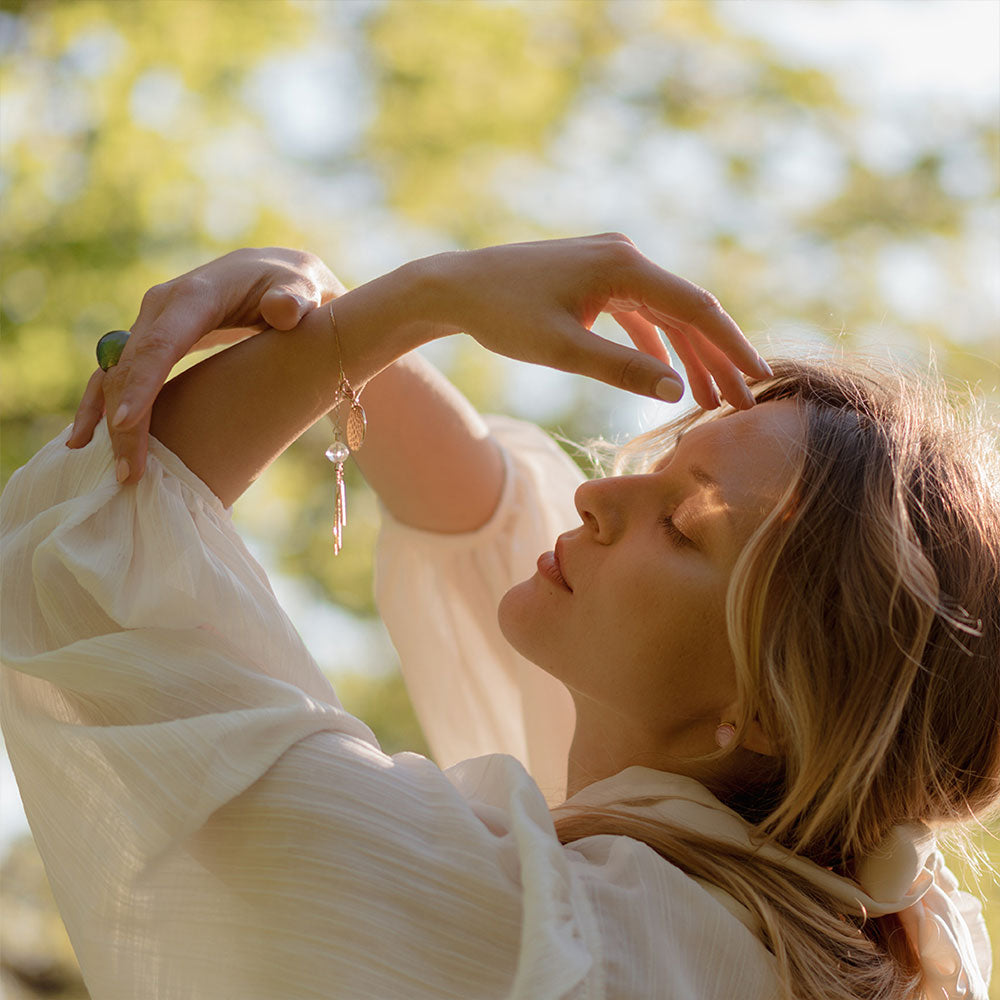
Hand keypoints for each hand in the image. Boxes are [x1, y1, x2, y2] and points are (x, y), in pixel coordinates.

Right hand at [67, 247, 343, 482]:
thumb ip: (294, 300)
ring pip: (116, 375)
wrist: (275, 276)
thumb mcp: (301, 289)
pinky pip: (119, 377)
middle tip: (130, 472)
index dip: (142, 383)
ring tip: (115, 469)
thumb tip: (282, 309)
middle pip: (131, 367)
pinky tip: (87, 442)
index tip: (125, 423)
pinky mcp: (152, 343)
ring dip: (107, 421)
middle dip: (125, 421)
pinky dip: (102, 407)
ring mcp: (152, 325)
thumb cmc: (292, 286)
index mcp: (196, 296)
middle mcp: (163, 307)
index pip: (161, 343)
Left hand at [425, 233, 769, 406]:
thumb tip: (678, 390)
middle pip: (687, 311)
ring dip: (686, 355)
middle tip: (740, 405)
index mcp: (624, 267)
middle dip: (715, 359)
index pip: (696, 309)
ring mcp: (610, 263)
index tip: (759, 382)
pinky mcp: (595, 276)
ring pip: (665, 314)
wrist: (454, 288)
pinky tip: (667, 375)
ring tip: (708, 401)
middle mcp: (624, 256)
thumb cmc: (502, 317)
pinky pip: (639, 312)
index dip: (732, 347)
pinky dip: (655, 343)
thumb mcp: (562, 350)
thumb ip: (621, 369)